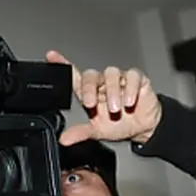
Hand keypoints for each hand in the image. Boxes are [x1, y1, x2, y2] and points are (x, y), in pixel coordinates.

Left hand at [47, 51, 162, 146]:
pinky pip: (132, 76)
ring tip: (116, 109)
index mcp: (91, 93)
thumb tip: (64, 139)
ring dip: (111, 91)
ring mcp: (120, 79)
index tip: (51, 56)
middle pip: (91, 75)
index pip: (74, 76)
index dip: (62, 64)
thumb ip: (81, 133)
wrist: (144, 129)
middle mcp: (103, 83)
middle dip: (89, 89)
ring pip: (111, 73)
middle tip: (91, 104)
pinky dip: (130, 88)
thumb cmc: (120, 125)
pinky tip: (129, 102)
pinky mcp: (137, 79)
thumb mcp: (98, 131)